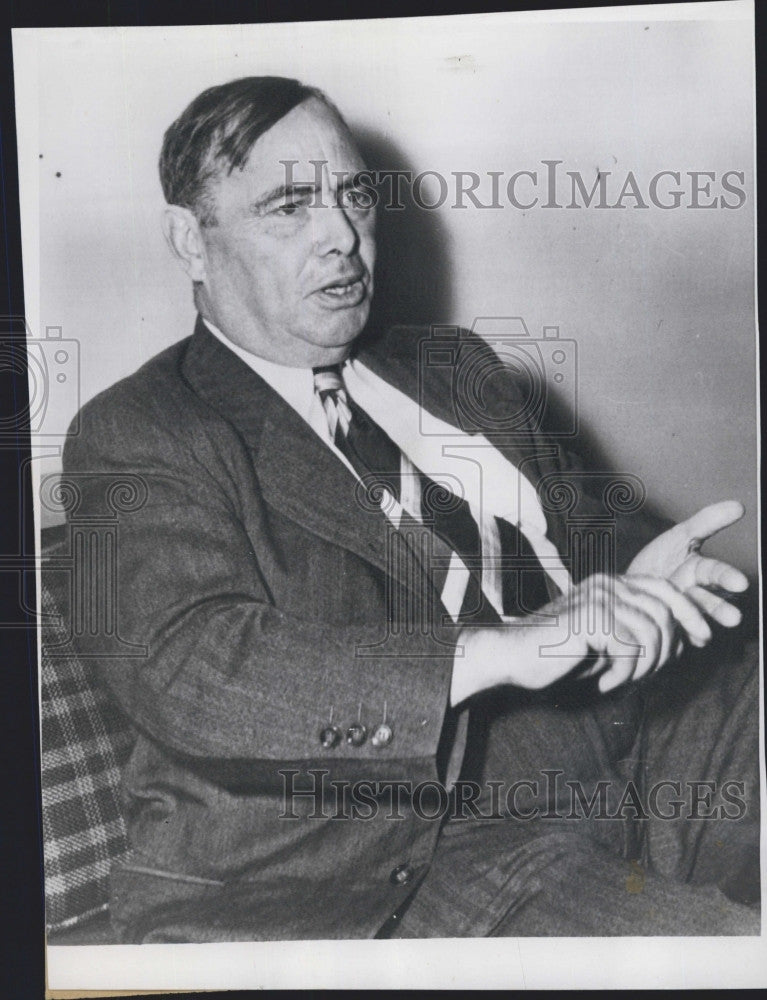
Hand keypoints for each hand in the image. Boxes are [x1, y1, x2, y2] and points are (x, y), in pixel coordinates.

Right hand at [452, 570, 706, 702]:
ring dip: (643, 667)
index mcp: (610, 583)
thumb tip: (680, 642)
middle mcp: (606, 584)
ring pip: (652, 633)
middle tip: (642, 676)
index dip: (689, 613)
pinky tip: (604, 683)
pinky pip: (631, 649)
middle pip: (664, 612)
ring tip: (619, 681)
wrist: (509, 656)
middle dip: (665, 651)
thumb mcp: (603, 642)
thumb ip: (635, 634)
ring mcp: (597, 598)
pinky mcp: (589, 619)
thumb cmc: (553, 654)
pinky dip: (623, 674)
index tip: (698, 642)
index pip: (666, 588)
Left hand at [626, 500, 747, 627]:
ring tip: (705, 634)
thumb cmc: (659, 561)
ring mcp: (681, 615)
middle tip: (733, 618)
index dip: (728, 578)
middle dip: (722, 610)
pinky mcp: (667, 632)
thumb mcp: (680, 536)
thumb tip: (739, 506)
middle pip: (712, 603)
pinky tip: (675, 635)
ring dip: (702, 627)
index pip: (718, 574)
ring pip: (697, 623)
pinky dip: (676, 637)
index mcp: (700, 572)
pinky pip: (674, 637)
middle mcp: (695, 596)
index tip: (741, 584)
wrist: (627, 586)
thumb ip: (708, 522)